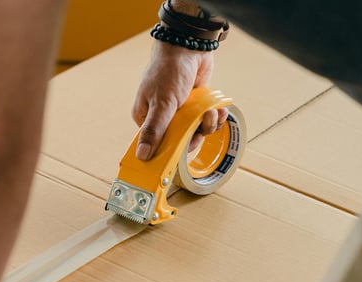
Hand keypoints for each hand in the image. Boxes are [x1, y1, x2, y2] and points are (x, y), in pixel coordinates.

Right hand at [132, 42, 227, 160]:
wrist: (188, 46)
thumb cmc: (168, 71)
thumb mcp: (161, 104)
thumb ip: (153, 131)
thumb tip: (141, 156)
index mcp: (147, 118)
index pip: (158, 145)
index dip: (173, 150)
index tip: (187, 147)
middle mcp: (162, 117)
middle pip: (181, 140)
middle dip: (196, 134)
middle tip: (203, 124)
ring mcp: (180, 111)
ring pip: (196, 131)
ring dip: (209, 124)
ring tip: (212, 112)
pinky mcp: (195, 105)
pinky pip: (206, 120)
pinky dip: (215, 117)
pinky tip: (219, 110)